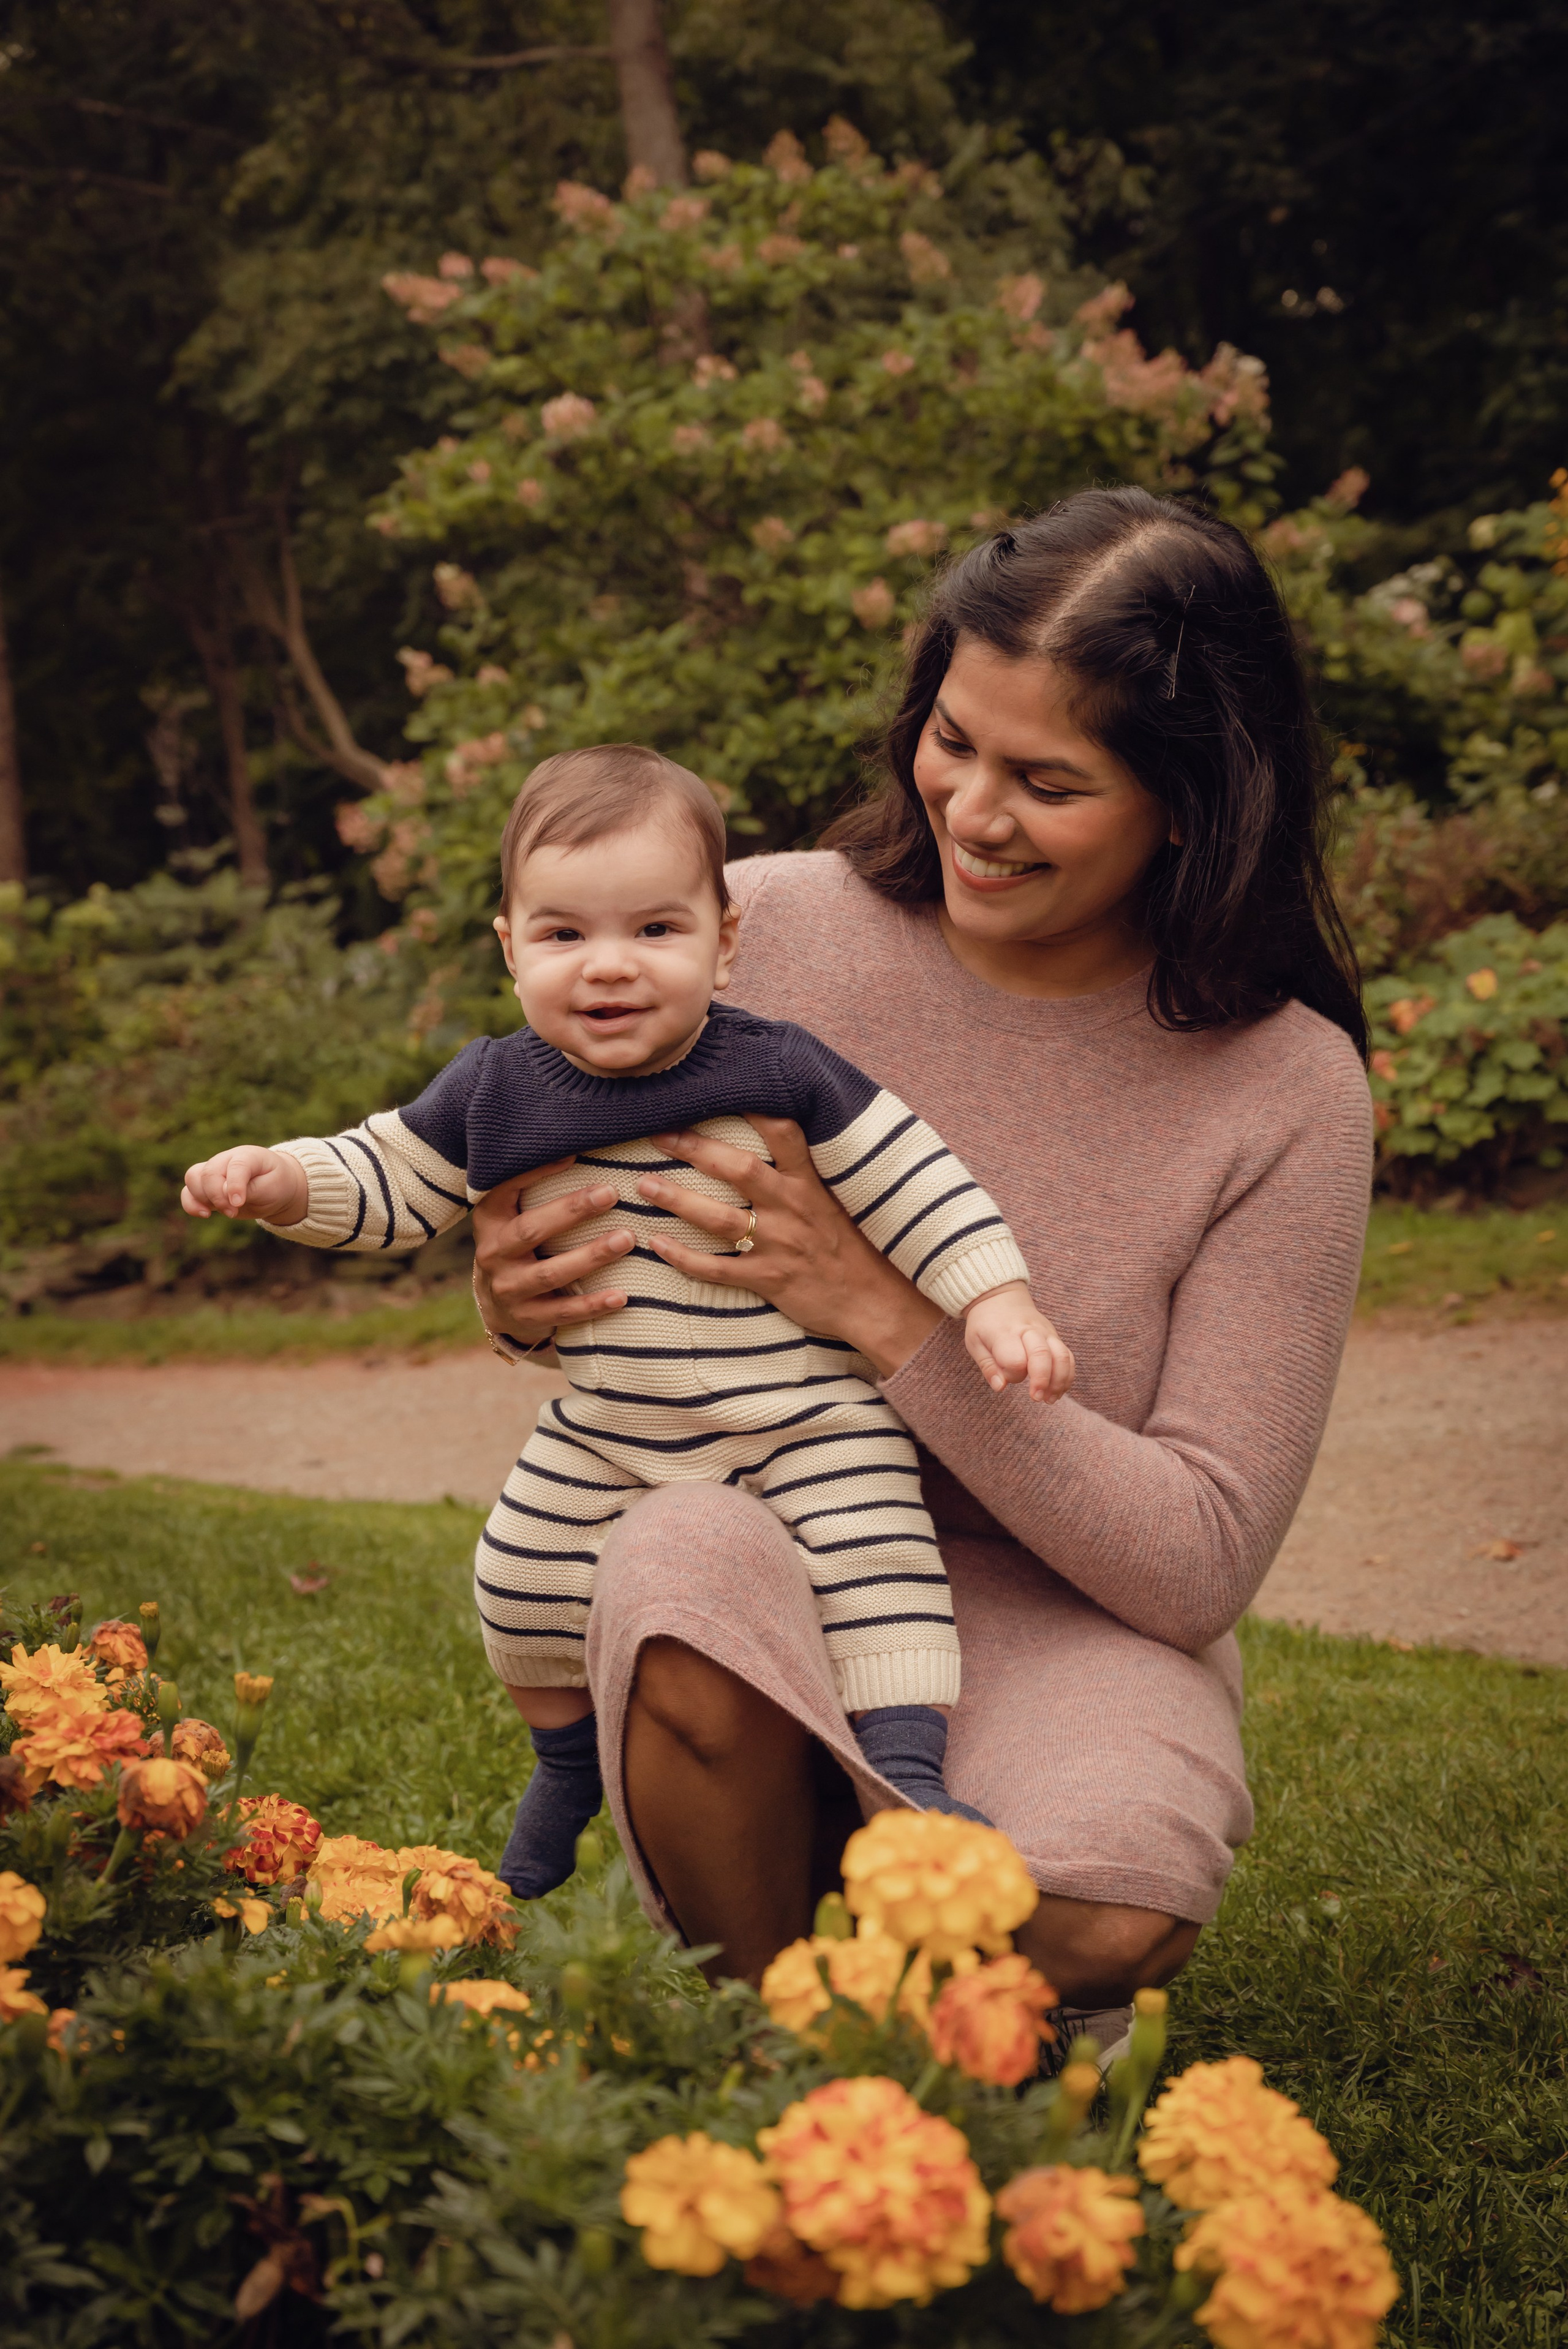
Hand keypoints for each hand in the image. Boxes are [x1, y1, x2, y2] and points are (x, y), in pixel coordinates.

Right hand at [181, 1146, 309, 1225]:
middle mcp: (226, 1159)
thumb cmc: (276, 1184)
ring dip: (202, 1199)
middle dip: (217, 1196)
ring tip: (223, 1212)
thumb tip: (222, 1191)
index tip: (238, 1204)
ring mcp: (214, 1171)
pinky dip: (191, 1204)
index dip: (234, 1185)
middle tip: (233, 1213)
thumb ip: (250, 1190)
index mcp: (247, 1155)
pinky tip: (204, 1214)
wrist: (275, 1188)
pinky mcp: (207, 1187)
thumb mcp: (272, 1188)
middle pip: (208, 1173)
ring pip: (193, 1178)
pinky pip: (188, 1192)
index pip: (235, 1166)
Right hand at [471, 1159, 639, 1350]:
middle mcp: (493, 1254)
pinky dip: (592, 1304)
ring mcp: (508, 1289)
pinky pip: (563, 1312)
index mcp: (490, 1220)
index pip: (505, 1189)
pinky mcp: (527, 1318)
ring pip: (550, 1273)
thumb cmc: (520, 1245)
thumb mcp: (514, 1215)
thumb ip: (535, 1188)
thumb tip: (580, 1144)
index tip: (572, 1153)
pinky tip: (622, 1295)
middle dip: (571, 1211)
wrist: (497, 1306)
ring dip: (590, 1256)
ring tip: (626, 1239)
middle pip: (531, 1230)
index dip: (535, 1173)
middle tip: (611, 1193)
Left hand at [632, 1117, 941, 1379]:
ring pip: (721, 1219)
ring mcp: (780, 1246)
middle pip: (740, 1169)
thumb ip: (809, 1169)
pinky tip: (657, 1244)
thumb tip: (782, 1130)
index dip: (753, 1107)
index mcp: (811, 1184)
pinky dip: (684, 1258)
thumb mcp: (840, 1199)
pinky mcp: (768, 1280)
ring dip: (679, 1200)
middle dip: (696, 1149)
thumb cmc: (856, 1247)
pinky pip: (718, 1269)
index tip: (718, 1088)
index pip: (784, 1134)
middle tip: (660, 1134)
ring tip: (644, 1184)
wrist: (876, 1303)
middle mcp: (793, 1209)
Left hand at [963, 1282, 1074, 1402]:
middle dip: (1042, 1380)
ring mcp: (1046, 1332)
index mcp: (1005, 1332)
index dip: (1012, 1374)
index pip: (1015, 1359)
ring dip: (1059, 1381)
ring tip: (1049, 1399)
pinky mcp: (1055, 1336)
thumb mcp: (975, 1343)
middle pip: (1043, 1355)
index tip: (1005, 1378)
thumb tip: (1001, 1387)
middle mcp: (1029, 1331)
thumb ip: (988, 1367)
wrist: (1000, 1297)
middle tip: (1036, 1398)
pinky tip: (1057, 1391)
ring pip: (1062, 1356)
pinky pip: (1068, 1357)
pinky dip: (1067, 1376)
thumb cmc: (985, 1324)